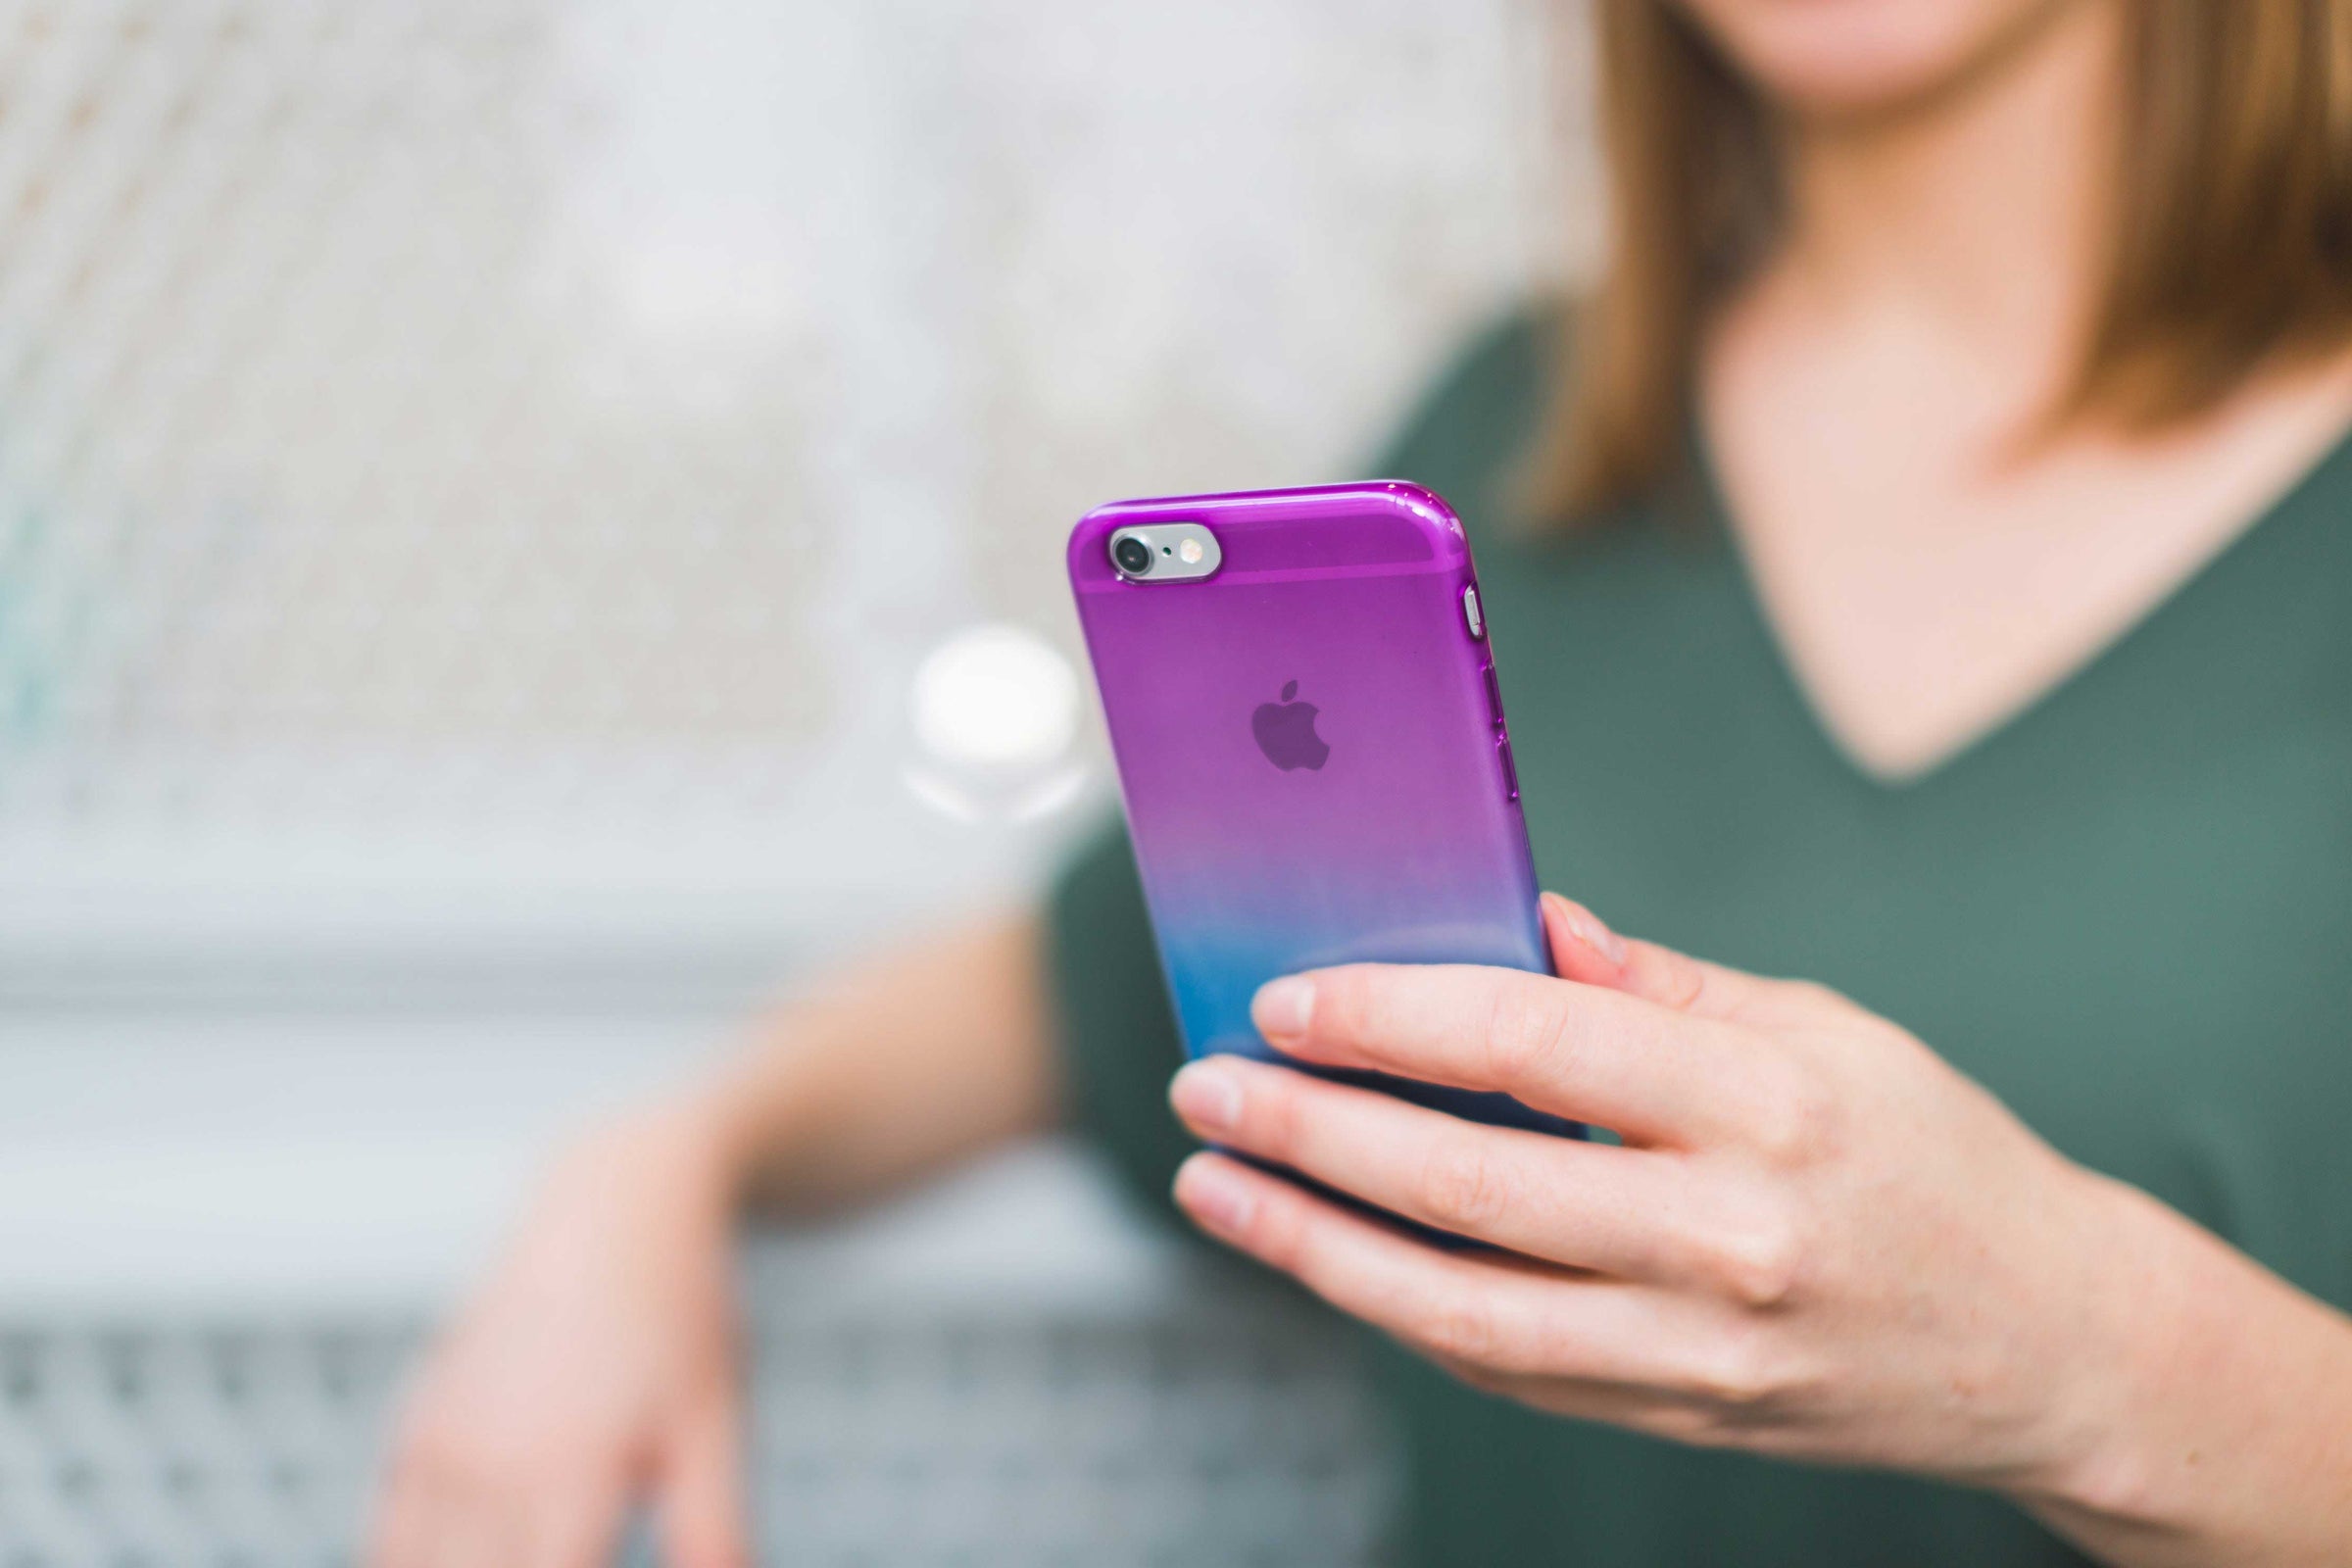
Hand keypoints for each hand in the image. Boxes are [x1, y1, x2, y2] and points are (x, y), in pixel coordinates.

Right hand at [370, 1101, 748, 1567]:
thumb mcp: (715, 1425)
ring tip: (519, 1551)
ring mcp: (443, 1445)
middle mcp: (489, 1466)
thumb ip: (712, 1529)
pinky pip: (387, 1529)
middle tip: (563, 1554)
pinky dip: (409, 1556)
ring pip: (412, 1566)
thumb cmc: (675, 1316)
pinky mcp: (418, 1423)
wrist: (614, 1209)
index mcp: (569, 1473)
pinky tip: (460, 1552)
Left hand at [1164, 893, 2139, 1494]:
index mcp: (1770, 1107)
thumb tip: (1514, 925)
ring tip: (1218, 1188)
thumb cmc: (1932, 1156)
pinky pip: (1506, 1368)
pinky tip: (1327, 1253)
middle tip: (1209, 1086)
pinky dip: (1400, 1309)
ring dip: (1316, 1249)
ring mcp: (1701, 1353)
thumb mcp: (1825, 1029)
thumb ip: (1657, 984)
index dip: (1390, 1018)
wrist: (2048, 1344)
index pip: (1536, 1047)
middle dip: (1313, 1134)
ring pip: (1461, 1311)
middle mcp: (1729, 1240)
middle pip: (1470, 1189)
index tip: (1287, 996)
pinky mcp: (1677, 1417)